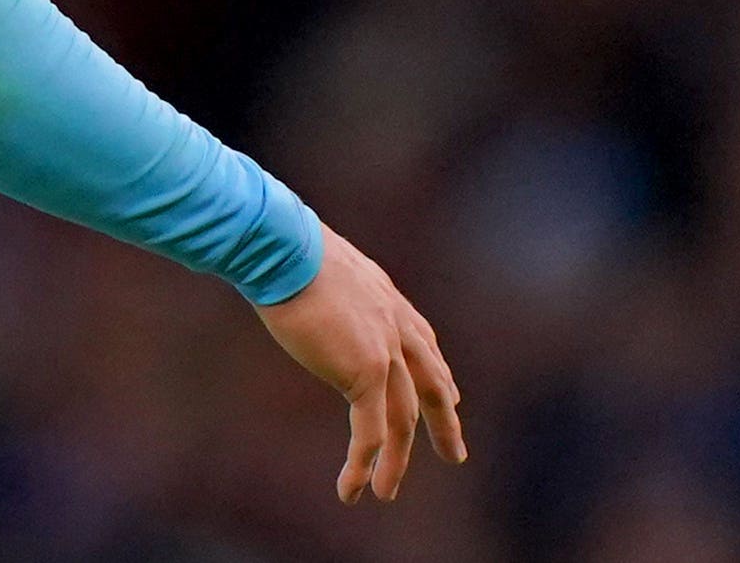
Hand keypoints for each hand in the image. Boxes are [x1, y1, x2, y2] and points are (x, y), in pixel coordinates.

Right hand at [255, 228, 465, 503]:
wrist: (283, 246)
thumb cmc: (285, 246)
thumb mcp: (319, 266)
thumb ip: (329, 288)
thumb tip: (305, 287)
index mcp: (385, 296)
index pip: (423, 341)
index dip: (438, 373)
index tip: (451, 395)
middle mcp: (394, 323)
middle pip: (431, 383)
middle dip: (445, 421)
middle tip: (455, 453)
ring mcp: (385, 348)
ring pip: (403, 418)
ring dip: (396, 461)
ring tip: (385, 492)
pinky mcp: (366, 371)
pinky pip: (372, 431)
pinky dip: (363, 463)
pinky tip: (353, 489)